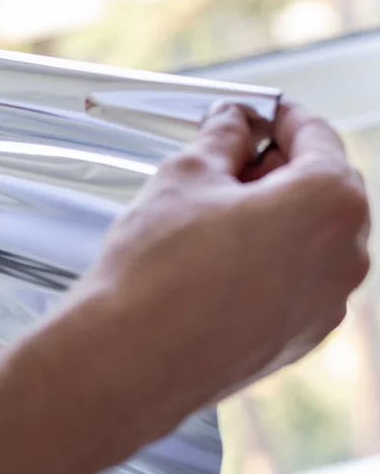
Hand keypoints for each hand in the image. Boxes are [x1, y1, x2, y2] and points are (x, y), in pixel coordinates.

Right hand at [62, 102, 368, 440]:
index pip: (316, 136)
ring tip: (204, 219)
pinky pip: (290, 284)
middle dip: (274, 170)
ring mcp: (324, 305)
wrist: (129, 358)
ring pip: (307, 240)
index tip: (254, 115)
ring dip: (268, 220)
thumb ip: (220, 140)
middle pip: (321, 190)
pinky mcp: (296, 340)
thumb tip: (231, 125)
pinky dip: (262, 265)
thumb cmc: (158, 274)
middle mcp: (344, 256)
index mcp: (330, 202)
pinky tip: (207, 263)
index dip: (278, 117)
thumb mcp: (184, 176)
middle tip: (221, 164)